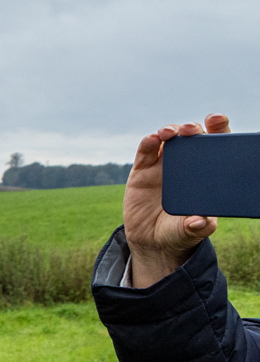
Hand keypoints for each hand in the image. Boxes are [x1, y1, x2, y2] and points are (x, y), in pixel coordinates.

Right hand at [123, 114, 229, 287]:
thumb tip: (201, 222)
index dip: (218, 129)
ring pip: (169, 139)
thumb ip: (197, 228)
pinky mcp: (142, 170)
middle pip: (192, 137)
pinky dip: (149, 142)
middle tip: (191, 130)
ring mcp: (163, 165)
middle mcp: (186, 165)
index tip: (217, 121)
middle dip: (193, 128)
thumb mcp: (190, 232)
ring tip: (169, 133)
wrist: (151, 240)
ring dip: (170, 130)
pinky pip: (146, 151)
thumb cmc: (179, 232)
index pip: (216, 146)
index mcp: (205, 174)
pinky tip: (152, 139)